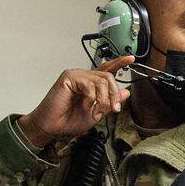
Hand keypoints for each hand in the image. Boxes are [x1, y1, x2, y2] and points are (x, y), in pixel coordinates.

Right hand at [18, 55, 134, 147]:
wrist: (53, 127)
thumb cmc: (69, 120)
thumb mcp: (98, 112)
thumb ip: (111, 101)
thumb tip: (126, 92)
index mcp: (91, 84)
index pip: (107, 70)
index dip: (119, 63)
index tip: (131, 58)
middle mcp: (84, 77)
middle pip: (109, 77)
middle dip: (114, 95)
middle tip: (113, 109)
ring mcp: (76, 76)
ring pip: (102, 81)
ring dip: (103, 99)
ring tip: (96, 111)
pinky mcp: (68, 77)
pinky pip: (89, 85)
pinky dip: (91, 99)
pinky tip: (85, 106)